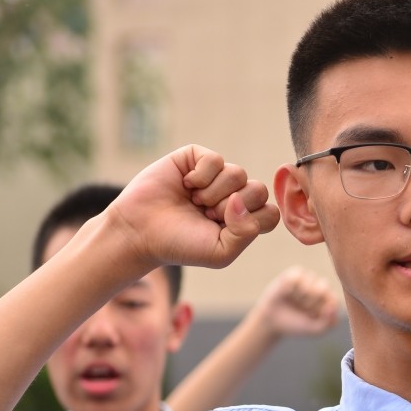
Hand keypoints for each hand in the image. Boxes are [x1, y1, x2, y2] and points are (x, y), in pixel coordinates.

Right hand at [109, 145, 280, 270]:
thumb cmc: (180, 245)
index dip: (249, 222)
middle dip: (230, 208)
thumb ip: (245, 232)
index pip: (270, 213)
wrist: (140, 231)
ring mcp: (216, 176)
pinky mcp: (196, 158)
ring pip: (238, 174)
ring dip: (213, 193)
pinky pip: (216, 160)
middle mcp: (232, 195)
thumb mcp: (220, 252)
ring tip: (194, 202)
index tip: (222, 230)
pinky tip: (187, 185)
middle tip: (205, 215)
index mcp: (242, 219)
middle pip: (258, 191)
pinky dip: (201, 176)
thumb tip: (241, 199)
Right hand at [257, 266, 339, 337]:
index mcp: (329, 300)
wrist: (273, 321)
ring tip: (295, 302)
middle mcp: (320, 287)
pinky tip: (286, 294)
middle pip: (323, 288)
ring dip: (301, 297)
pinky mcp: (294, 274)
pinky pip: (296, 278)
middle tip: (303, 309)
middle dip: (311, 302)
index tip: (312, 317)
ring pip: (310, 282)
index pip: (334, 300)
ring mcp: (308, 279)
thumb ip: (330, 323)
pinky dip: (290, 289)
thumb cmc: (296, 325)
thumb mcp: (315, 330)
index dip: (321, 310)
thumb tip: (332, 306)